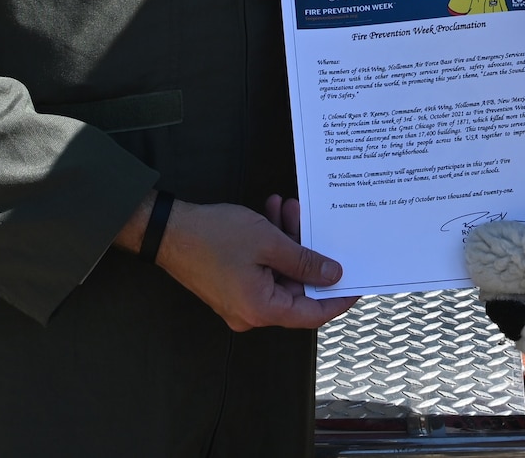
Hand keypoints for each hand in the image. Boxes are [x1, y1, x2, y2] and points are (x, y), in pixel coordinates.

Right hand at [157, 198, 358, 330]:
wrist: (166, 229)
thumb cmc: (213, 236)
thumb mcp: (268, 242)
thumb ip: (304, 261)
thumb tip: (333, 276)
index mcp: (262, 309)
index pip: (312, 315)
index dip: (337, 299)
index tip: (357, 282)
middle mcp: (251, 312)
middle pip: (295, 288)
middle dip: (306, 252)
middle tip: (311, 221)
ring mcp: (239, 299)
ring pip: (278, 272)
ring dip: (287, 240)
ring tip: (289, 208)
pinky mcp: (231, 285)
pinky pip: (261, 268)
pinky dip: (270, 243)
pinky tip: (273, 213)